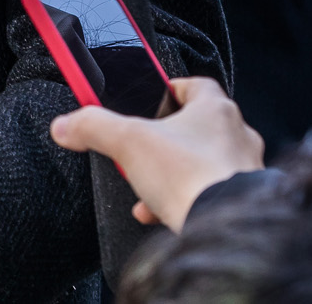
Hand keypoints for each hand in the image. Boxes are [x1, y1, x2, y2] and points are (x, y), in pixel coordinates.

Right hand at [49, 77, 263, 231]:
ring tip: (148, 187)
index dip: (169, 89)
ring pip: (203, 163)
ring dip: (174, 173)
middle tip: (143, 148)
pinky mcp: (243, 200)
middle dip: (165, 139)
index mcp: (215, 108)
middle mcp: (237, 135)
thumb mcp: (127, 142)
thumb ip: (94, 126)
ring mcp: (244, 169)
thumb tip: (67, 124)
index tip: (151, 98)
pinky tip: (160, 212)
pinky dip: (185, 199)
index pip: (195, 84)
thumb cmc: (190, 177)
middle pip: (196, 126)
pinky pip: (210, 193)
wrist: (225, 227)